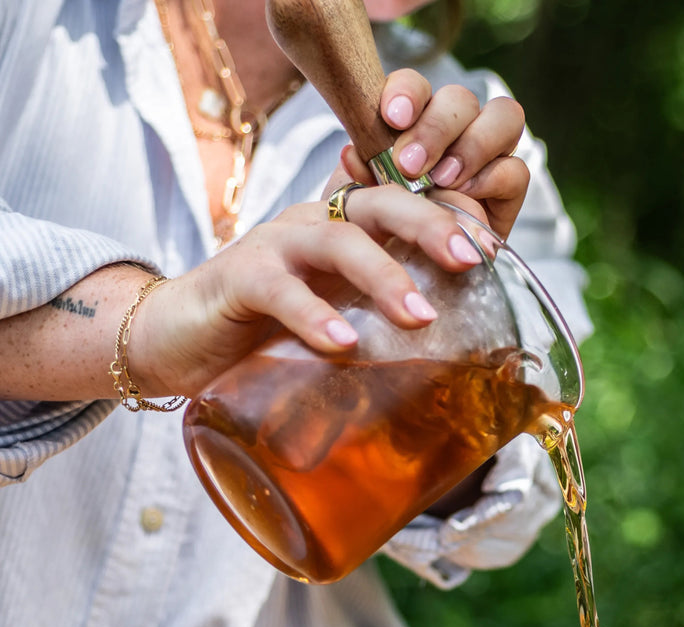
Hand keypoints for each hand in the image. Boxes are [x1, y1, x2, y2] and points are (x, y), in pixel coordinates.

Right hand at [129, 186, 483, 399]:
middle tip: (472, 260)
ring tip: (419, 317)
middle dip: (430, 226)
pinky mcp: (236, 279)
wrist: (176, 340)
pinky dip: (313, 315)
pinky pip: (279, 290)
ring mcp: (274, 247)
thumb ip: (380, 321)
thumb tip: (445, 352)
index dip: (448, 217)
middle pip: (378, 203)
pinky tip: (343, 344)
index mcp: (344, 232)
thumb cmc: (266, 332)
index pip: (403, 207)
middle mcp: (313, 226)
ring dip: (382, 275)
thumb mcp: (336, 319)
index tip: (493, 249)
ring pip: (335, 240)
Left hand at [340, 68, 529, 238]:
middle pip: (461, 99)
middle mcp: (456, 131)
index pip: (417, 87)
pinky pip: (516, 169)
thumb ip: (357, 176)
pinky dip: (492, 178)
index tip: (392, 118)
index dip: (407, 92)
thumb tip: (352, 153)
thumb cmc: (382, 234)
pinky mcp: (509, 191)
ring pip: (504, 117)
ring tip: (444, 181)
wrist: (407, 277)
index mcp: (415, 122)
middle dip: (436, 128)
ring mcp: (488, 157)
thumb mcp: (359, 206)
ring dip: (472, 146)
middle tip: (411, 165)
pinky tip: (467, 197)